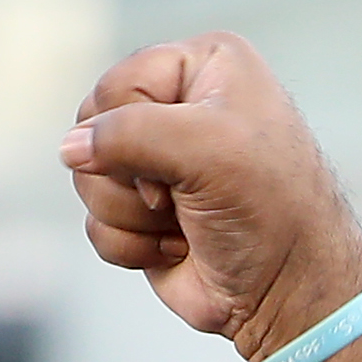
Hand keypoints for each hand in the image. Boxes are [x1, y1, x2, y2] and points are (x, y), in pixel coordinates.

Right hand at [61, 34, 361, 361]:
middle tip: (182, 197)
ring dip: (134, 215)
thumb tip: (68, 149)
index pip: (118, 83)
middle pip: (92, 129)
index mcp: (206, 65)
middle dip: (130, 177)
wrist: (292, 296)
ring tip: (186, 225)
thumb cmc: (269, 212)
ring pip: (87, 179)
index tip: (191, 162)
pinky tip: (179, 250)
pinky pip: (96, 223)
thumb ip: (125, 133)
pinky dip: (133, 246)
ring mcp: (159, 163)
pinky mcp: (144, 215)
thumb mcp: (205, 150)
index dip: (135, 130)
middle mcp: (180, 106)